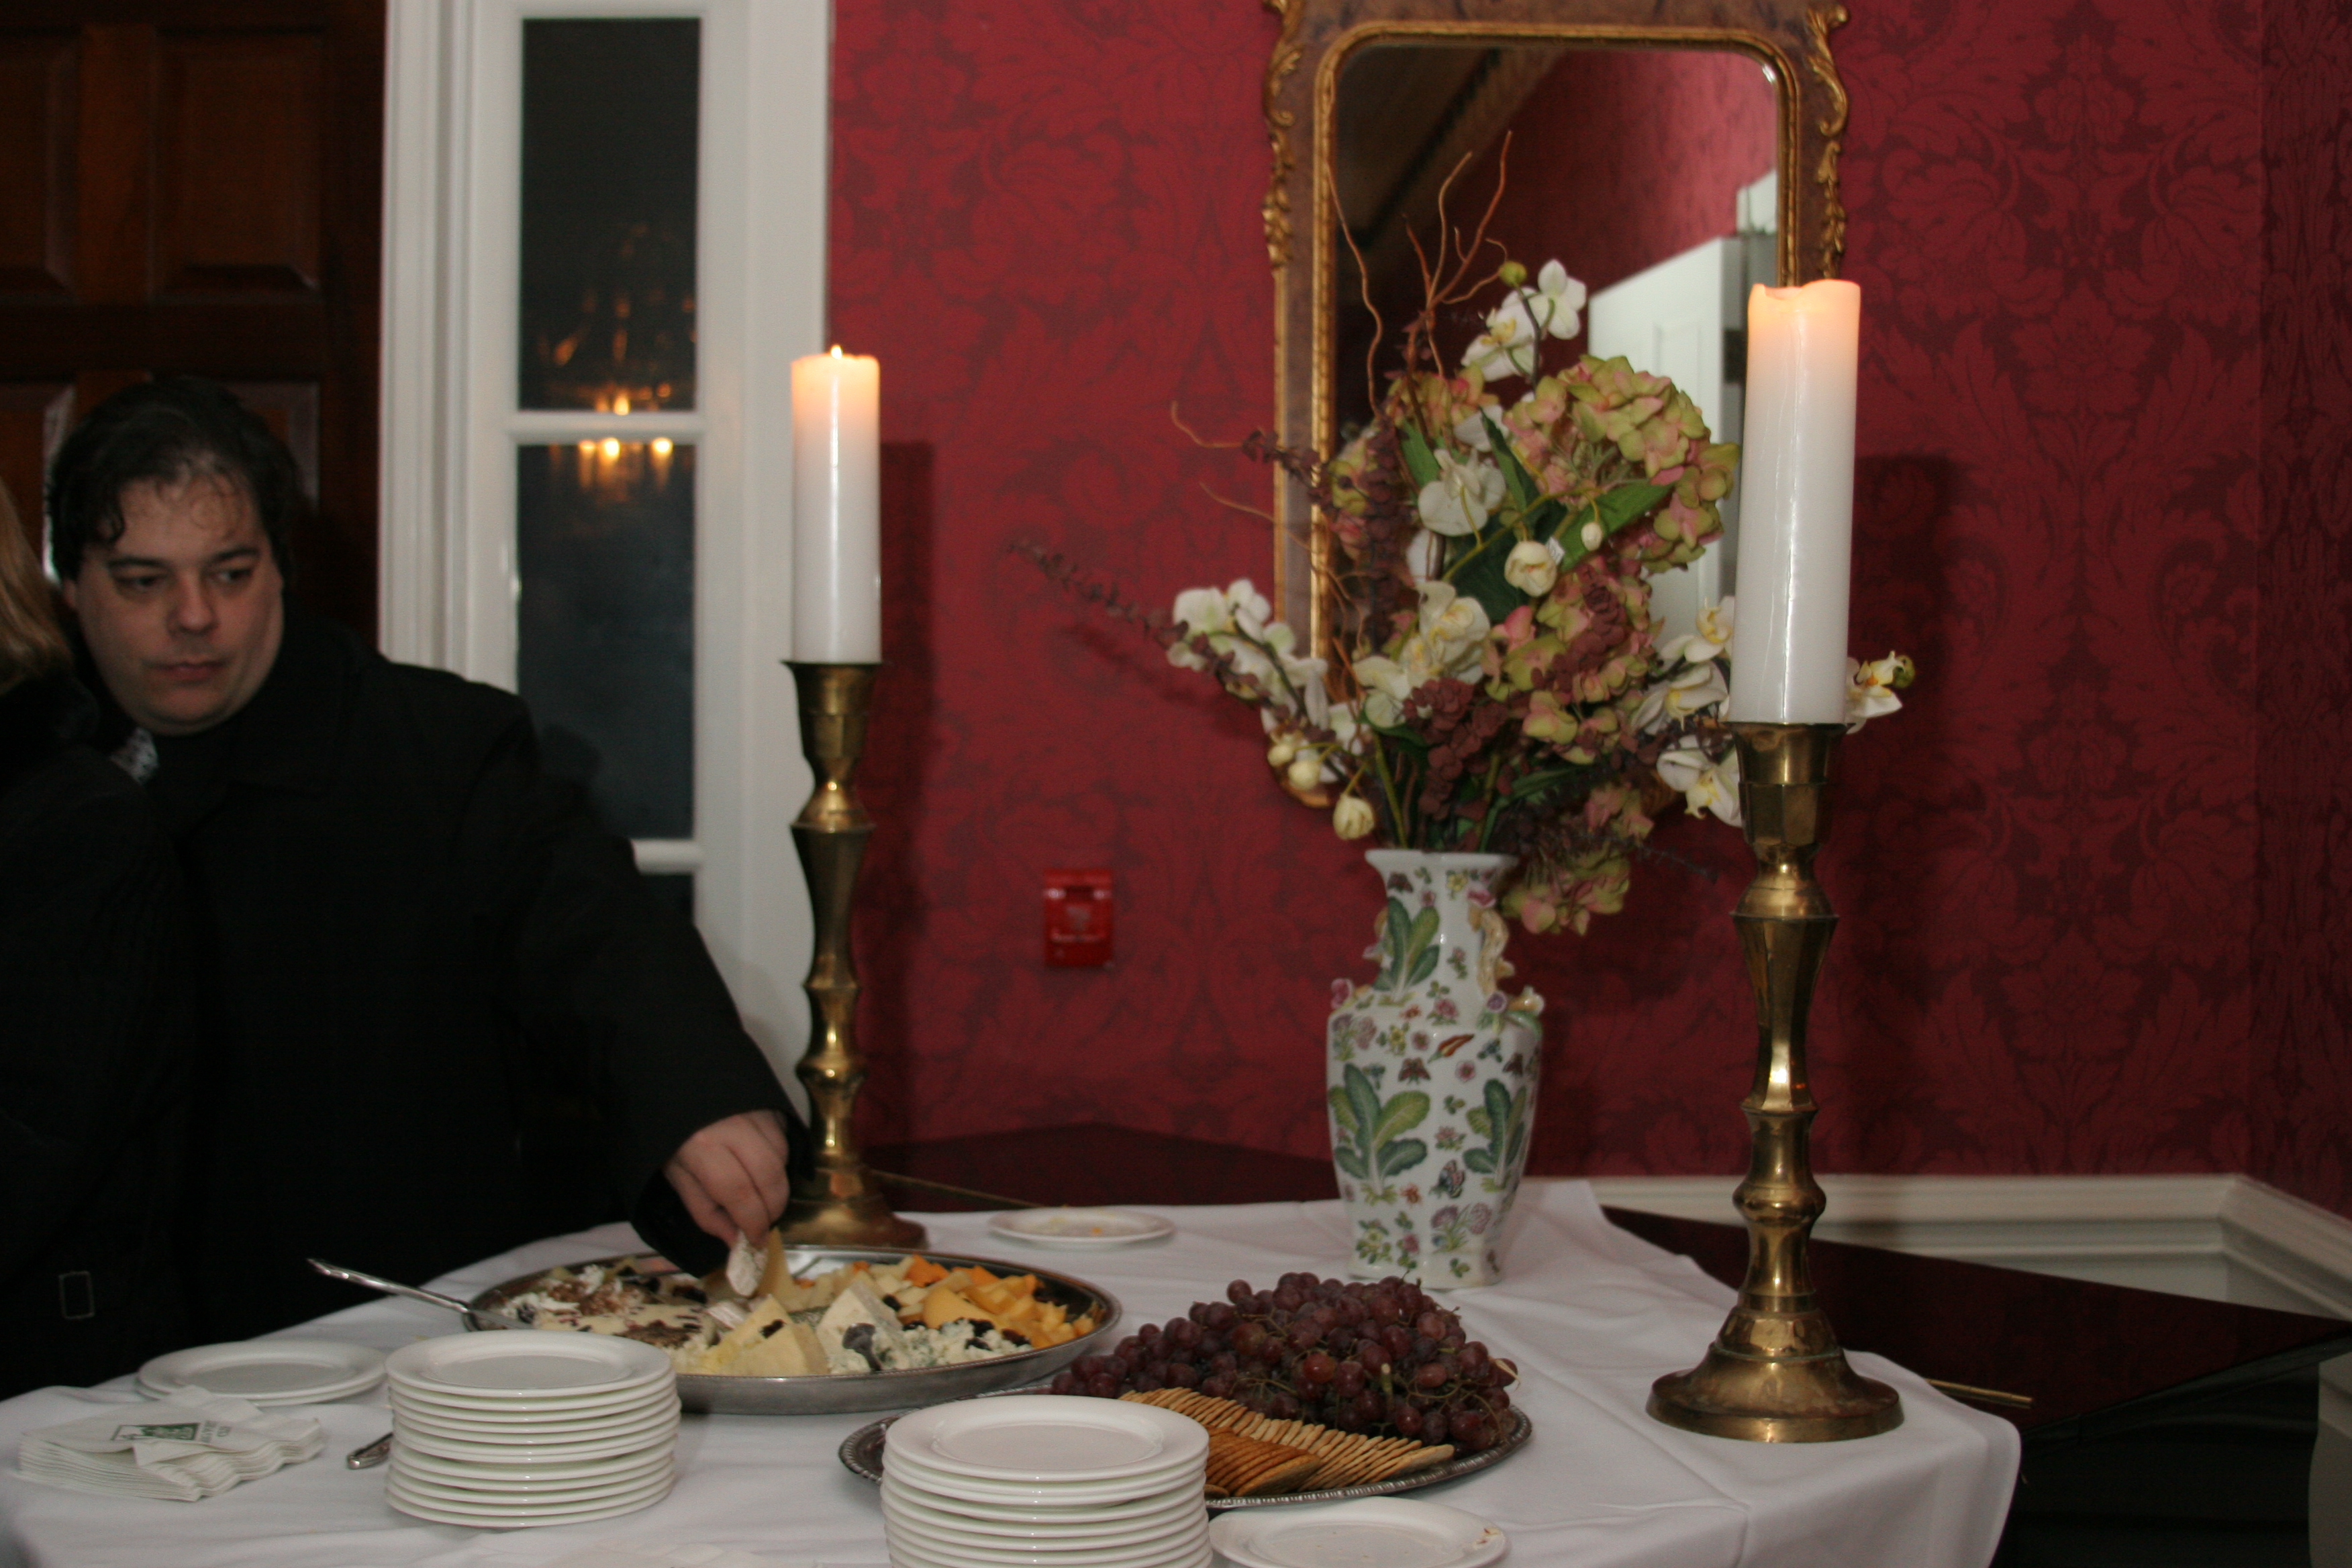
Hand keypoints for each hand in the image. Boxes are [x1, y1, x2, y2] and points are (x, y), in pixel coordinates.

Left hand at [664, 1109, 792, 1243]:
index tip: (757, 1241)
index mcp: (703, 1147)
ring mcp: (755, 1112)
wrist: (677, 1089)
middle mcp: (734, 1127)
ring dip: (776, 1186)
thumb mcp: (677, 1177)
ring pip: (781, 1159)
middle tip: (764, 1224)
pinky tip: (761, 1168)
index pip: (740, 1193)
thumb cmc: (671, 1137)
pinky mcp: (769, 1106)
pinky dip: (779, 1162)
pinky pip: (784, 1140)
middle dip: (772, 1209)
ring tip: (760, 1197)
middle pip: (770, 1177)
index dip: (753, 1222)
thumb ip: (704, 1211)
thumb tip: (735, 1240)